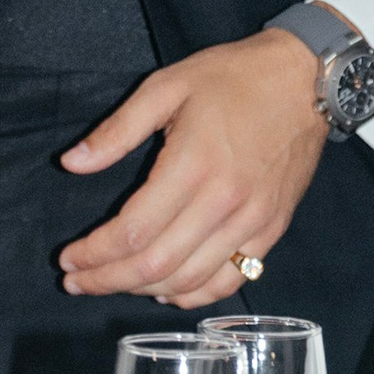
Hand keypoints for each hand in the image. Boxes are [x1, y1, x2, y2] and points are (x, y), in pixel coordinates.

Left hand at [58, 30, 329, 309]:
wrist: (305, 79)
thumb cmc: (233, 77)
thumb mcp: (166, 86)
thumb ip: (117, 130)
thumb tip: (71, 163)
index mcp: (192, 165)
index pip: (132, 231)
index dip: (93, 254)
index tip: (68, 259)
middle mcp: (223, 201)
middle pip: (155, 265)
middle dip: (107, 281)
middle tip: (76, 281)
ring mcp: (252, 221)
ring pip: (189, 281)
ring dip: (143, 291)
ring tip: (113, 283)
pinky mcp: (271, 230)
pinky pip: (229, 280)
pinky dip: (193, 295)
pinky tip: (167, 290)